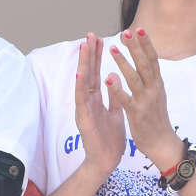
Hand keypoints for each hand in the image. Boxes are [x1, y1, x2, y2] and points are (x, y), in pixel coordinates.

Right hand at [75, 33, 126, 180]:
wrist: (105, 161)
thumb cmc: (109, 139)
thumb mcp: (115, 113)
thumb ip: (113, 96)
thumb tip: (114, 78)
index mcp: (96, 99)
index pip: (96, 73)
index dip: (98, 56)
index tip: (100, 39)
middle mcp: (88, 101)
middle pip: (88, 73)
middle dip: (89, 54)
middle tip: (90, 34)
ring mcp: (84, 110)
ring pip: (82, 83)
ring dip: (82, 64)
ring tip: (83, 47)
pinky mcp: (84, 120)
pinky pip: (82, 101)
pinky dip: (80, 87)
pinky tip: (80, 74)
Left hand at [107, 28, 183, 171]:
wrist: (162, 144)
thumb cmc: (156, 121)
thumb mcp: (156, 96)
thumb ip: (151, 81)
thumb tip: (148, 65)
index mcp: (157, 85)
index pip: (152, 60)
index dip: (146, 44)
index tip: (139, 28)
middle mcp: (153, 90)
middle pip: (145, 64)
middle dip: (136, 47)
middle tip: (126, 31)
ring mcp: (145, 101)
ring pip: (134, 78)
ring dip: (123, 62)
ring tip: (112, 49)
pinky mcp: (137, 114)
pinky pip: (126, 99)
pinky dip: (117, 88)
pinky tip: (108, 78)